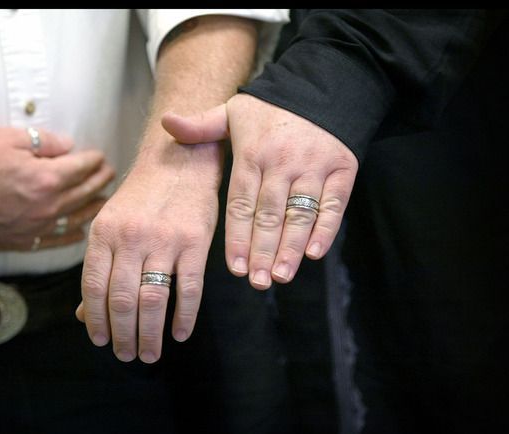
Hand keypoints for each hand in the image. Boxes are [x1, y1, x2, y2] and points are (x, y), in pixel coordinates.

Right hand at [0, 127, 114, 249]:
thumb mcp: (7, 139)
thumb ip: (44, 141)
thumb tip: (68, 146)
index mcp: (47, 178)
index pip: (84, 168)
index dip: (95, 160)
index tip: (100, 157)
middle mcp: (48, 206)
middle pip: (86, 193)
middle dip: (101, 181)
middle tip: (109, 174)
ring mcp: (37, 227)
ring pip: (77, 219)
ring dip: (94, 208)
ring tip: (103, 200)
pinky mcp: (23, 242)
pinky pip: (57, 241)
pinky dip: (73, 236)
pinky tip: (81, 231)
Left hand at [77, 135, 221, 362]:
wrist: (179, 160)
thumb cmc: (143, 196)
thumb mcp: (111, 223)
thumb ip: (99, 267)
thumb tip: (84, 313)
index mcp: (104, 233)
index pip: (94, 287)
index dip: (96, 320)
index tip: (101, 341)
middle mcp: (131, 237)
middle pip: (122, 300)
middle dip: (123, 336)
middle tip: (127, 355)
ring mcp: (164, 240)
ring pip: (152, 300)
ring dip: (149, 334)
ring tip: (149, 354)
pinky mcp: (195, 242)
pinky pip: (189, 289)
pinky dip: (184, 317)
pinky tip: (180, 333)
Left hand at [162, 93, 358, 288]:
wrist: (320, 86)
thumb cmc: (269, 109)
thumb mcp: (231, 111)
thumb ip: (201, 126)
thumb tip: (166, 123)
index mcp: (252, 153)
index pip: (241, 203)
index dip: (238, 237)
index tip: (235, 267)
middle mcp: (282, 162)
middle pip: (269, 214)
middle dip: (262, 251)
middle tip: (257, 282)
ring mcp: (313, 166)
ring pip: (299, 213)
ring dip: (291, 248)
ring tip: (280, 275)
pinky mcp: (342, 169)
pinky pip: (334, 203)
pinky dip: (325, 229)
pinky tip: (314, 253)